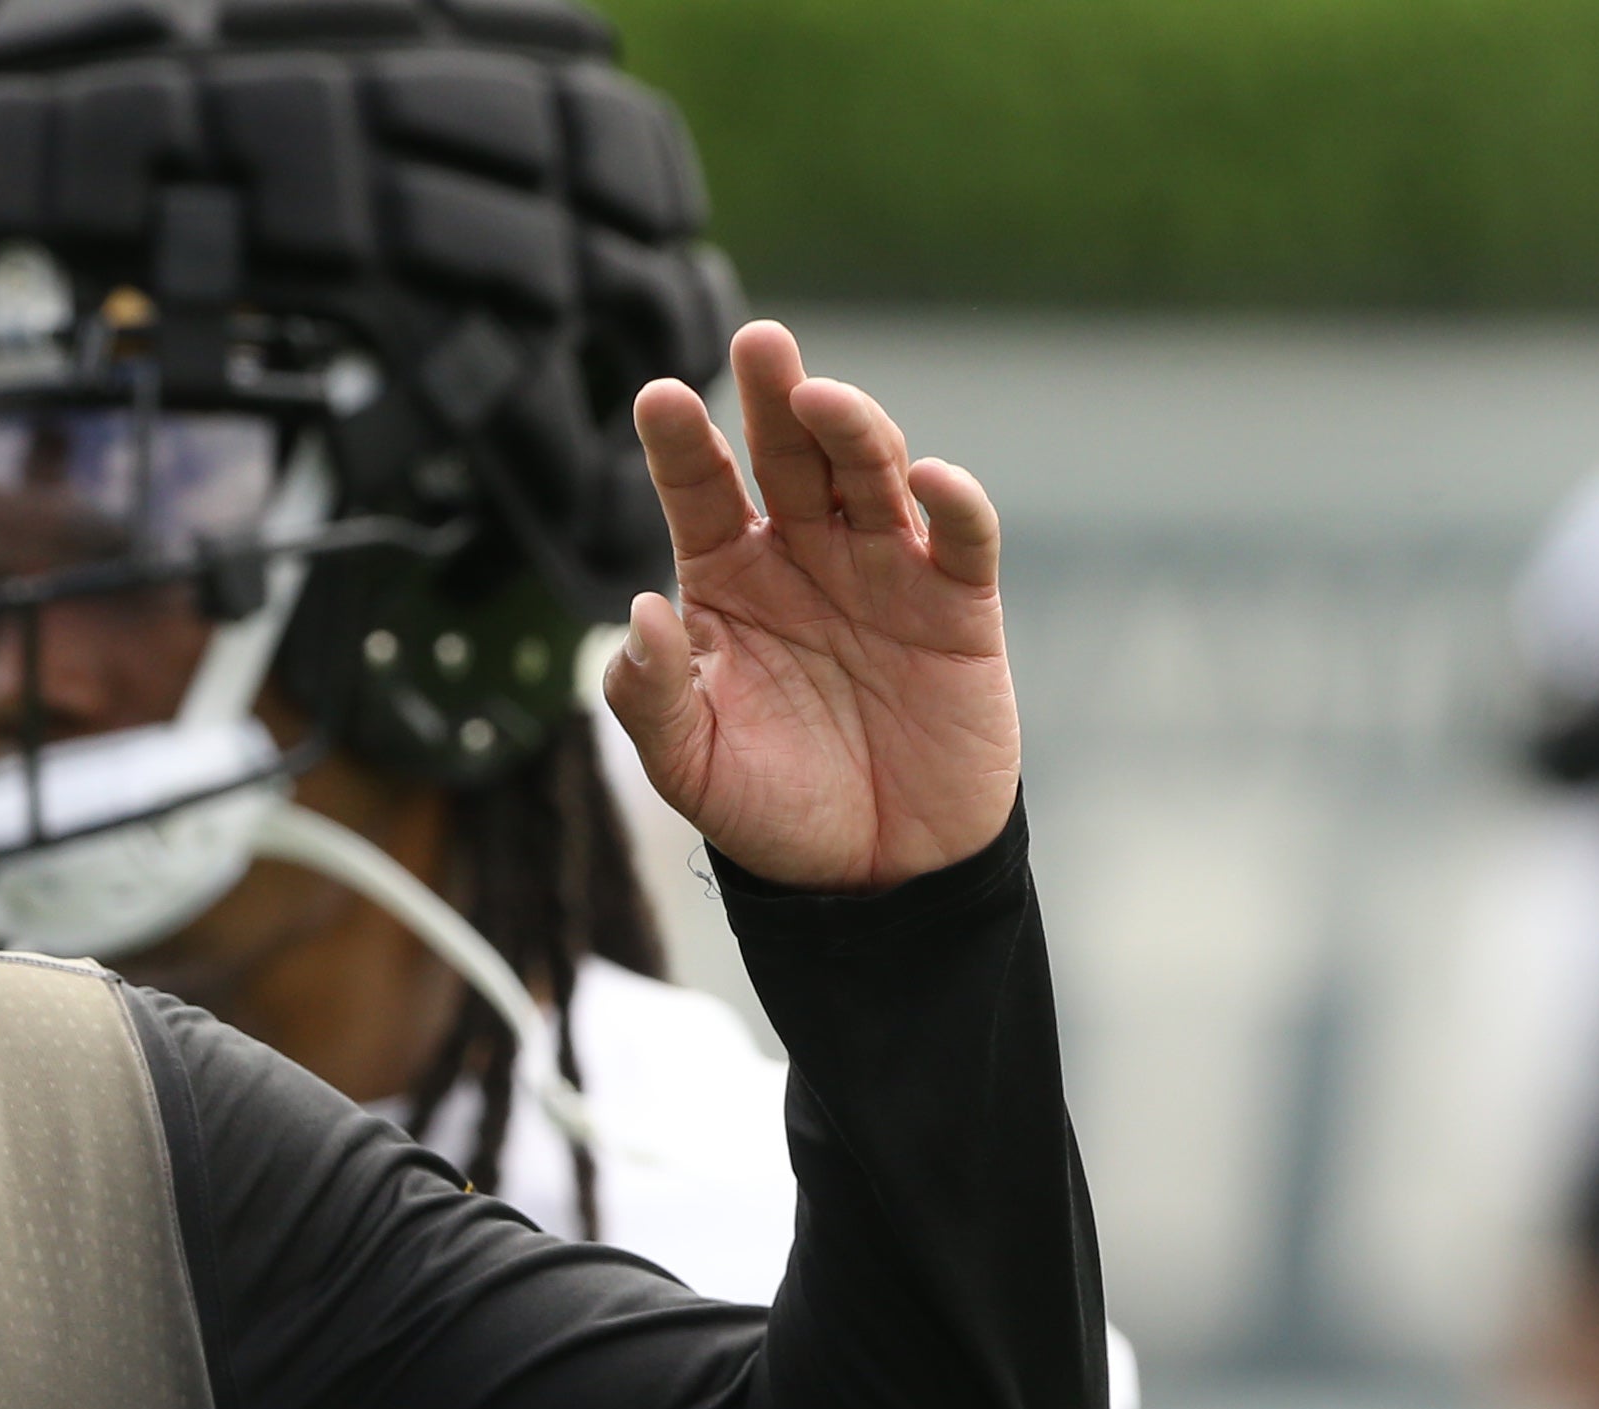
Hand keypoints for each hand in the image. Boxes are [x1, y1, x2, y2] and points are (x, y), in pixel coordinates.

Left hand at [603, 320, 1018, 891]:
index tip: (657, 398)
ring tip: (823, 400)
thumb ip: (652, 697)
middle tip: (760, 343)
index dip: (682, 444)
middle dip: (775, 397)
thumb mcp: (690, 768)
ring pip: (871, 472)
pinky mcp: (959, 603)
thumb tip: (637, 611)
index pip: (700, 493)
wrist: (875, 874)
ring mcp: (885, 569)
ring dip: (854, 428)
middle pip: (788, 455)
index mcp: (728, 580)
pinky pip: (961, 536)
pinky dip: (952, 500)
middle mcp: (805, 555)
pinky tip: (925, 479)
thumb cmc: (772, 811)